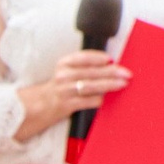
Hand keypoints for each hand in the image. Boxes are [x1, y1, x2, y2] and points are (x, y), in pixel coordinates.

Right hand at [14, 49, 129, 137]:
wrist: (37, 106)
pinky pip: (89, 101)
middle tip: (126, 73)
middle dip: (112, 72)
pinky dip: (99, 100)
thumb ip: (84, 67)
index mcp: (63, 64)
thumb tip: (109, 65)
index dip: (98, 57)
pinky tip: (105, 99)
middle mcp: (63, 76)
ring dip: (110, 85)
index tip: (110, 59)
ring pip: (93, 86)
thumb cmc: (57, 88)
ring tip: (122, 84)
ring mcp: (65, 91)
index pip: (83, 57)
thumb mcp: (65, 71)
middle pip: (92, 72)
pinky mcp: (67, 105)